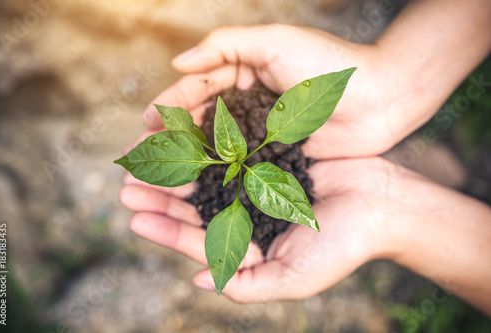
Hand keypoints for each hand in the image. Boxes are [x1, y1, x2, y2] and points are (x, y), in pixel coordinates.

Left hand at [119, 157, 411, 301]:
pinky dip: (206, 145)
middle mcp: (248, 214)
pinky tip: (183, 136)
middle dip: (160, 197)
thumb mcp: (293, 278)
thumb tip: (195, 281)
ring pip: (207, 176)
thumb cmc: (343, 246)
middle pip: (195, 206)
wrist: (383, 204)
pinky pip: (231, 150)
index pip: (198, 240)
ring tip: (143, 159)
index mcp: (249, 245)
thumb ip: (246, 284)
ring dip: (175, 169)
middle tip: (124, 186)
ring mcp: (258, 184)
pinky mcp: (270, 157)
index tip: (135, 217)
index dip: (166, 230)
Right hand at [141, 24, 393, 158]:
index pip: (196, 91)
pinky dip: (216, 180)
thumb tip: (176, 62)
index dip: (170, 107)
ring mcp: (259, 136)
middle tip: (137, 162)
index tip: (146, 124)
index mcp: (242, 76)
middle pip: (198, 126)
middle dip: (168, 143)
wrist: (379, 97)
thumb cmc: (327, 64)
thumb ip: (224, 46)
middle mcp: (246, 107)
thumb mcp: (274, 41)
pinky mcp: (276, 160)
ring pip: (214, 151)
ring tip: (156, 182)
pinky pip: (240, 170)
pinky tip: (195, 193)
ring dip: (184, 166)